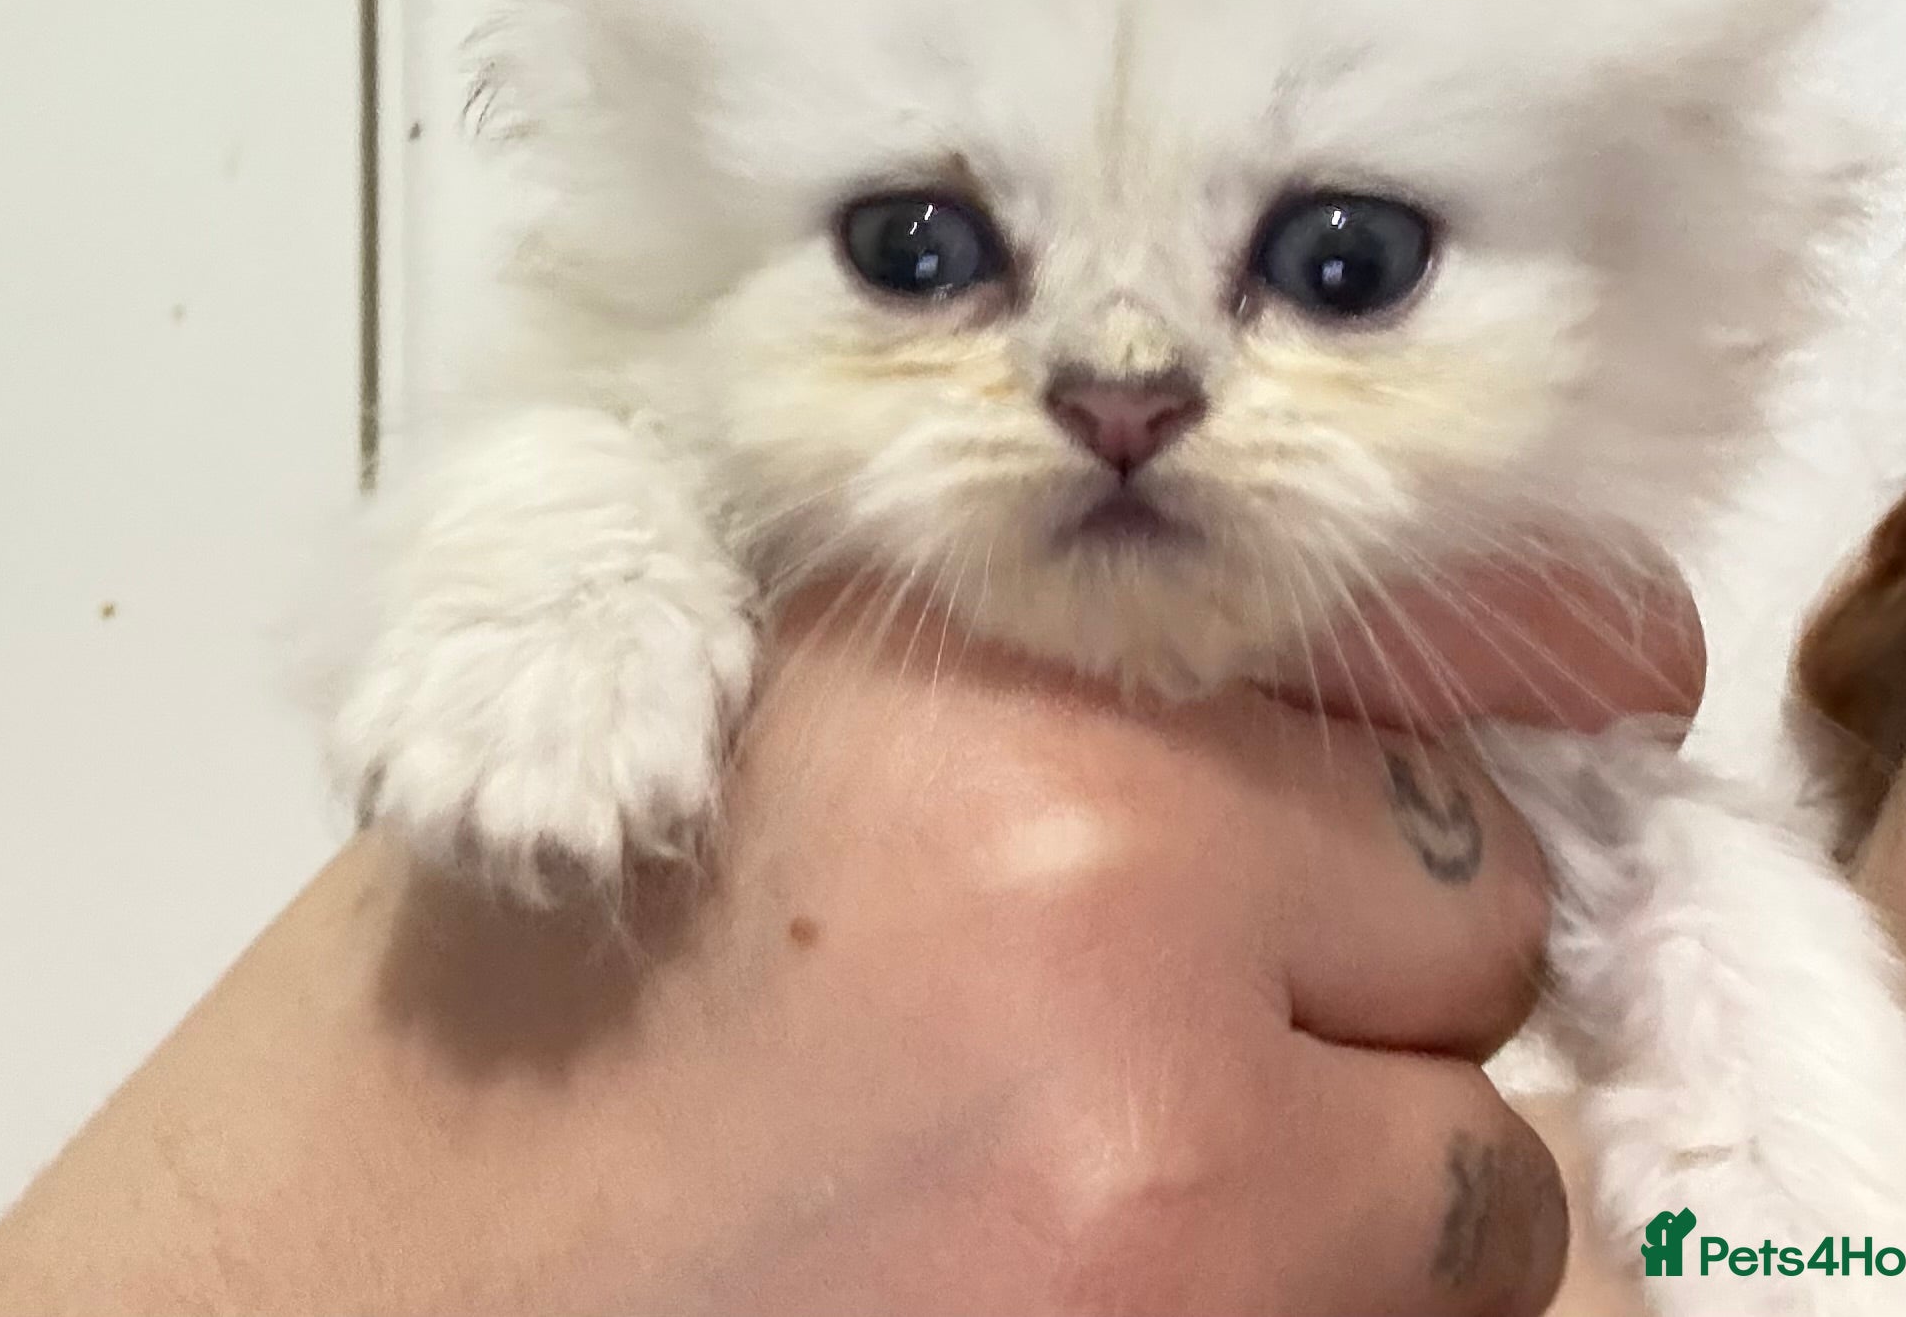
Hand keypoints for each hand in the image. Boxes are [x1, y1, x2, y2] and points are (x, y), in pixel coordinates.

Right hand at [0, 561, 1700, 1316]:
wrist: (334, 1286)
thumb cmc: (542, 991)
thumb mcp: (799, 718)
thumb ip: (1088, 687)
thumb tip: (1457, 689)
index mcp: (995, 667)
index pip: (1466, 653)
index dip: (1522, 687)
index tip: (1571, 695)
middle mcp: (1115, 880)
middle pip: (1484, 920)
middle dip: (1375, 971)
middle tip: (1154, 1013)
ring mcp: (1174, 1183)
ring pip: (1484, 1177)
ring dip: (1359, 1179)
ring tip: (1087, 1172)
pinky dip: (1308, 1314)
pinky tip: (1081, 1275)